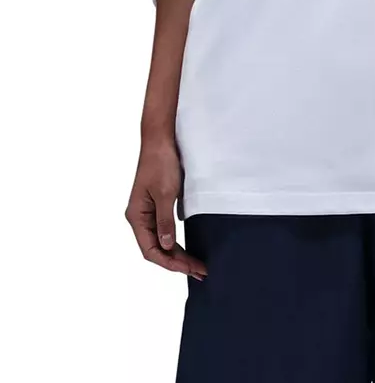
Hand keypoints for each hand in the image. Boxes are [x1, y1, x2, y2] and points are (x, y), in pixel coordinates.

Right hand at [125, 137, 206, 279]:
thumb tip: (165, 246)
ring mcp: (147, 212)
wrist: (161, 140)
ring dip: (177, 254)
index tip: (188, 269)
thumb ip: (164, 221)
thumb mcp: (165, 193)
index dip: (169, 263)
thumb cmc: (160, 163)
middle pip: (156, 249)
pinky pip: (164, 230)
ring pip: (161, 242)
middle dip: (177, 262)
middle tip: (199, 271)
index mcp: (136, 216)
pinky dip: (175, 242)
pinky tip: (186, 249)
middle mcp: (139, 218)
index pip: (150, 250)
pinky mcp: (156, 206)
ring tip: (196, 266)